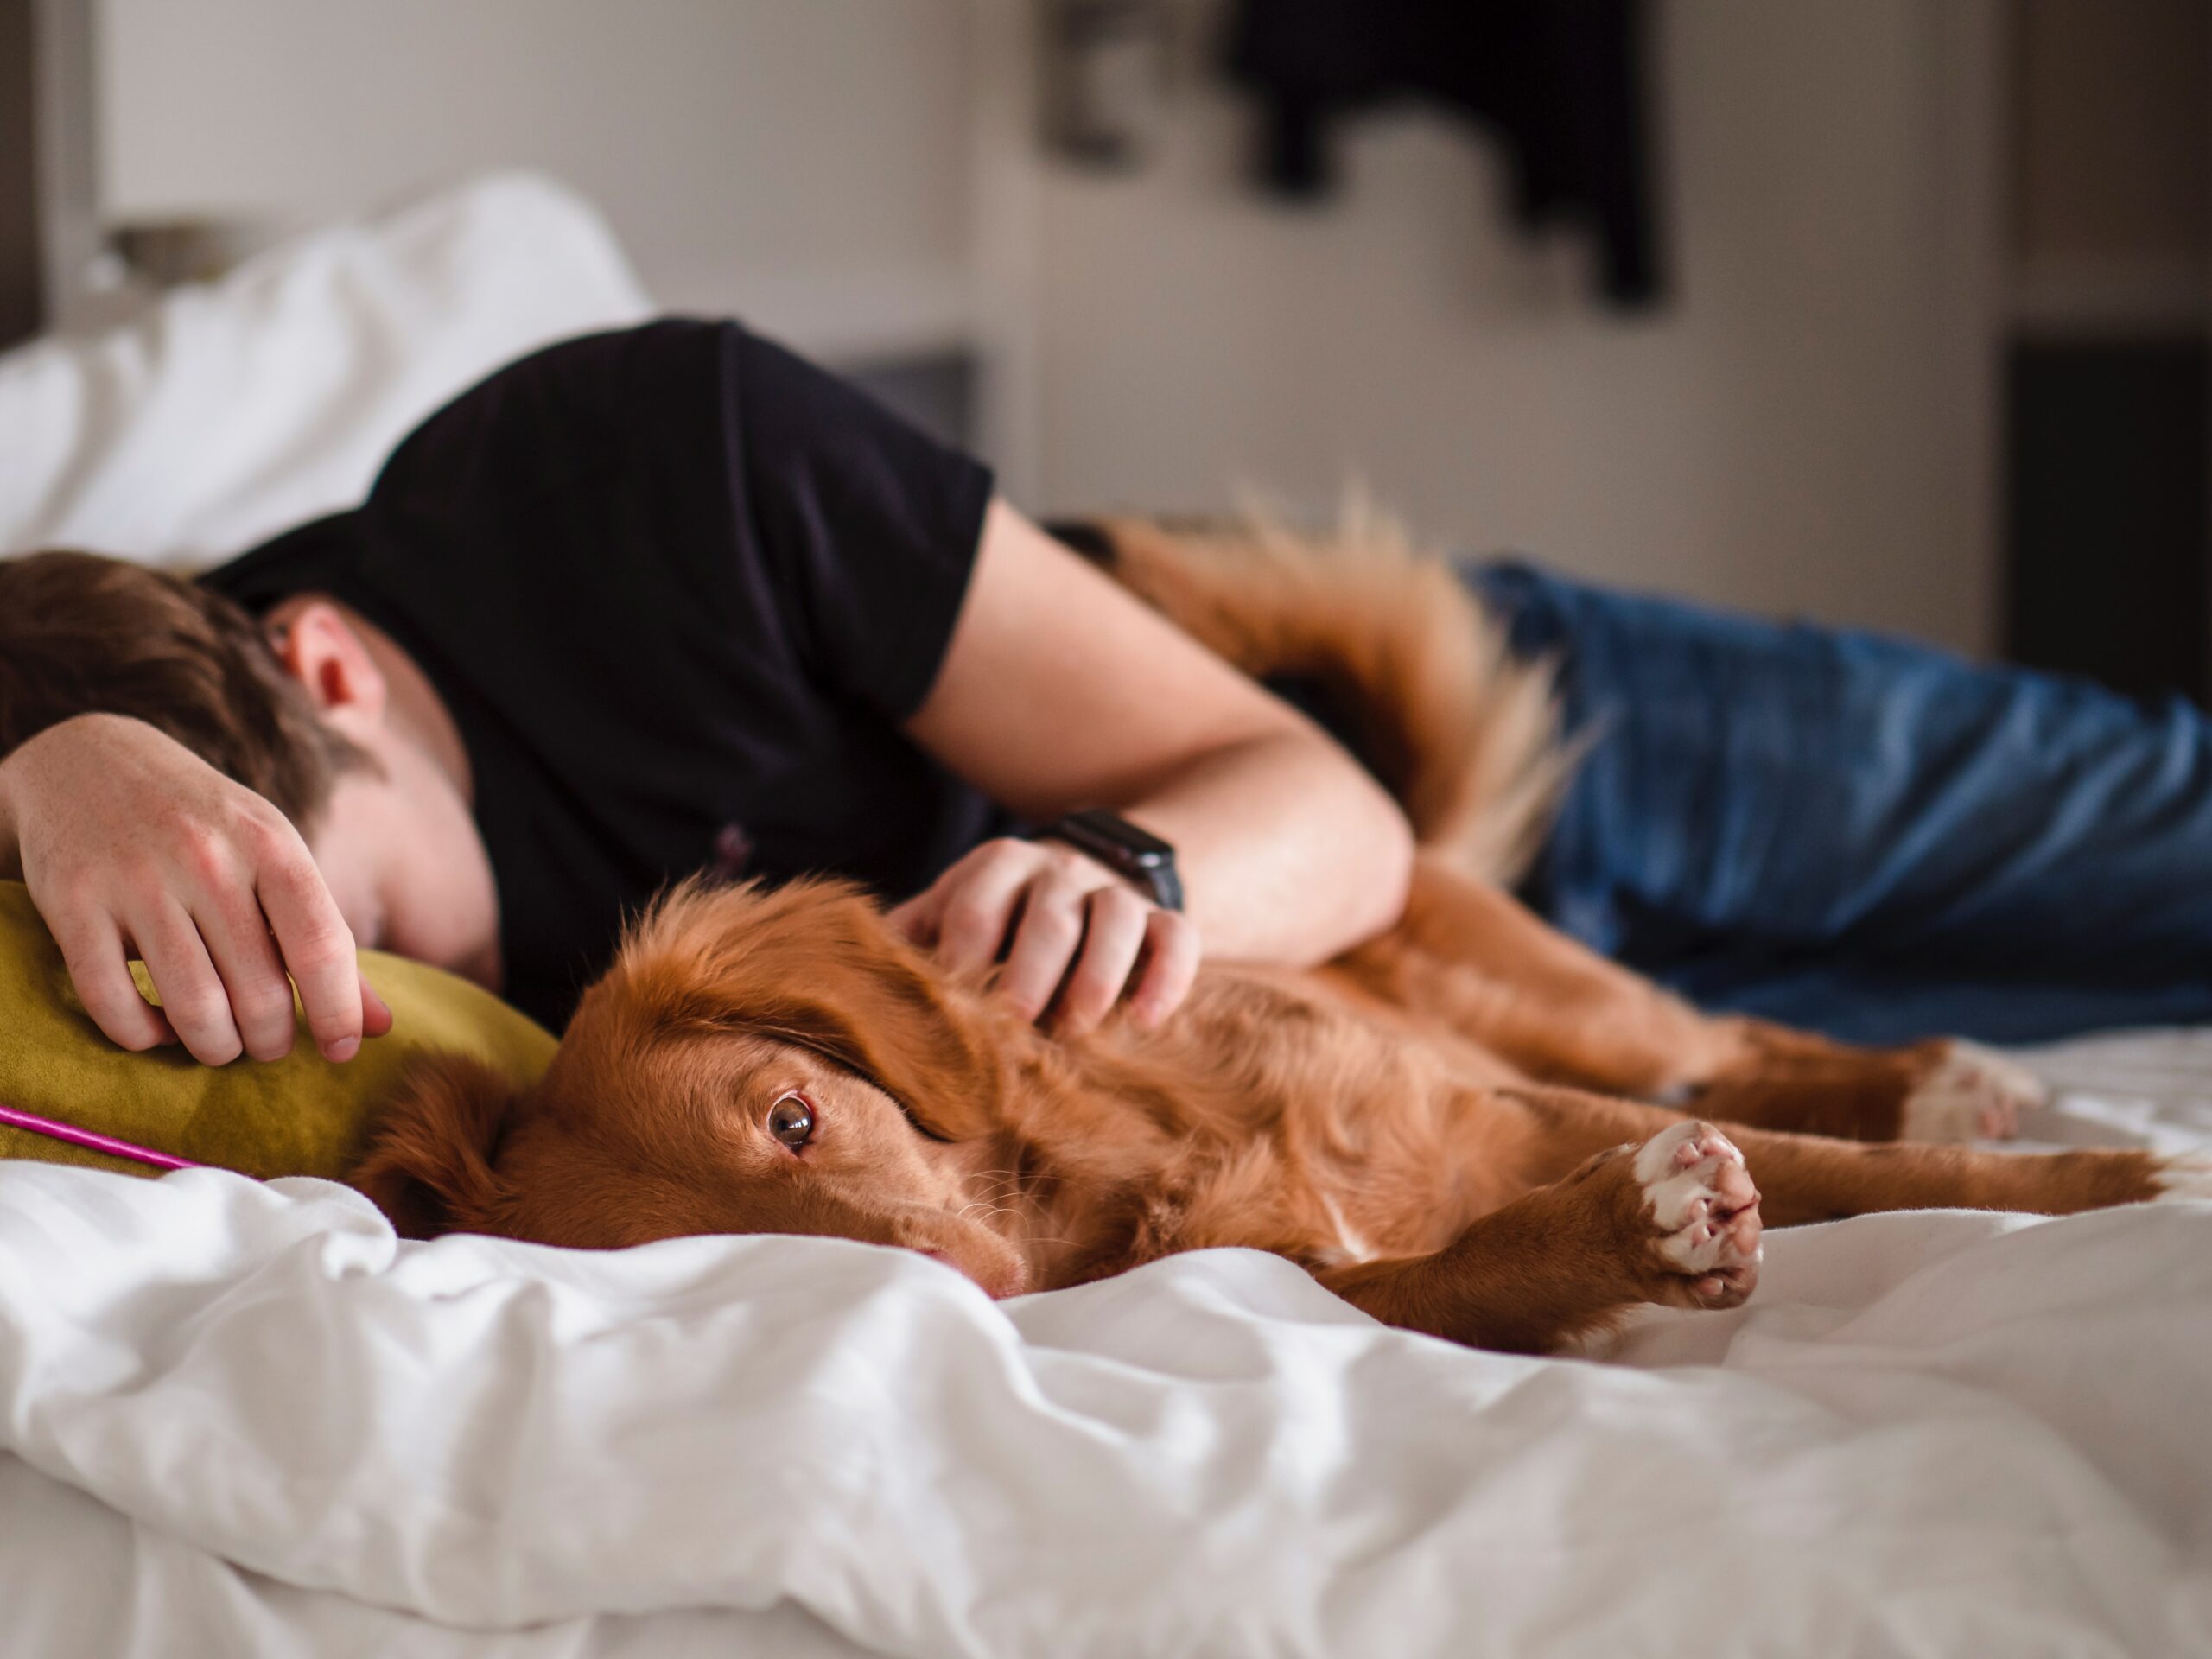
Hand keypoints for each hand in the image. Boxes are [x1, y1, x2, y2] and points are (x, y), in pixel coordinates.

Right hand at [0, 714, 393, 1064]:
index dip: (338, 1013)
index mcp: (270, 844)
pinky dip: (141, 1035)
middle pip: (259, 994)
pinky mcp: (72, 904)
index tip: (341, 1050)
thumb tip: (381, 1027)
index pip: (321, 946)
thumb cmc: (207, 825)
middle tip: (268, 1043)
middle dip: (271, 1041)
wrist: (90, 759)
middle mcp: (206, 859)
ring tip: (222, 1043)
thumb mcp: (275, 857)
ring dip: (214, 1048)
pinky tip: (157, 1026)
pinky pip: (113, 1003)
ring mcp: (135, 880)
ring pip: (193, 1009)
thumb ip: (325, 939)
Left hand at [888, 836, 1199, 1033]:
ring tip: (1078, 1028)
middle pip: (1050, 913)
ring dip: (1098, 975)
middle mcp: (1059, 871)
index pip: (976, 904)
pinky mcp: (1163, 918)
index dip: (963, 955)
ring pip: (1118, 918)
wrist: (1081, 879)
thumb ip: (910, 940)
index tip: (953, 1004)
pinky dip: (1166, 978)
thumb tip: (856, 988)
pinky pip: (1177, 938)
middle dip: (1031, 970)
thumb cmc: (997, 917)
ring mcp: (1115, 892)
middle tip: (1015, 1022)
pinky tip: (1144, 1023)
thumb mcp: (949, 912)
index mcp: (997, 865)